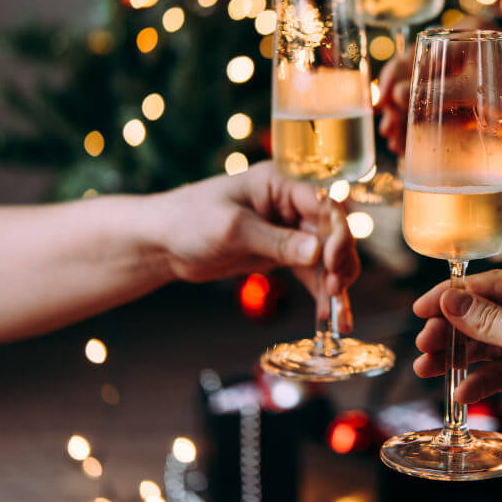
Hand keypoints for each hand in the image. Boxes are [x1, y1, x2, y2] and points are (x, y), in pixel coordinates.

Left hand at [149, 162, 358, 329]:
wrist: (160, 242)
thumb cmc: (189, 220)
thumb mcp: (232, 229)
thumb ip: (276, 241)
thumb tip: (318, 254)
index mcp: (280, 184)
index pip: (324, 204)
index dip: (336, 232)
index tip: (331, 261)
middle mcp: (289, 204)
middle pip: (332, 231)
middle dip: (340, 261)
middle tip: (334, 289)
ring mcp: (287, 230)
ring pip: (327, 255)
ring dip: (336, 282)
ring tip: (337, 314)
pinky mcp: (280, 254)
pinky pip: (311, 272)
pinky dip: (320, 293)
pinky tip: (328, 317)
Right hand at [377, 21, 501, 154]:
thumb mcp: (482, 88)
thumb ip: (441, 91)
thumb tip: (397, 96)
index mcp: (463, 37)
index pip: (415, 56)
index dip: (393, 83)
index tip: (384, 108)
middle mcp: (462, 54)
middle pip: (416, 80)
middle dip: (399, 108)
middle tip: (390, 135)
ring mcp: (469, 78)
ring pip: (428, 98)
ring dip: (410, 121)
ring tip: (399, 145)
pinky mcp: (477, 100)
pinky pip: (445, 111)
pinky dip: (431, 127)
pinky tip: (418, 146)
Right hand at [412, 266, 501, 401]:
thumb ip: (488, 320)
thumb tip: (450, 300)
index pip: (494, 283)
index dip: (455, 295)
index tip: (422, 307)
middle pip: (485, 312)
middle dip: (452, 330)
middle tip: (425, 344)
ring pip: (486, 342)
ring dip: (456, 355)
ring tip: (427, 368)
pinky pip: (497, 369)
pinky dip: (478, 380)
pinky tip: (461, 393)